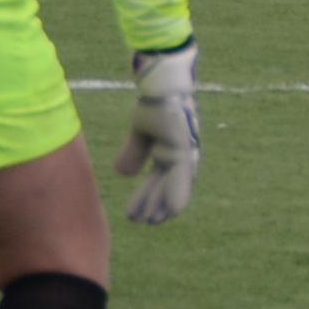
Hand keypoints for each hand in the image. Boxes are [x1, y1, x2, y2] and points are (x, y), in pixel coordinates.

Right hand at [120, 45, 201, 226]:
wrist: (160, 84)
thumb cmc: (154, 104)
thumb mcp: (140, 132)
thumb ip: (134, 152)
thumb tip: (123, 175)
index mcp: (171, 151)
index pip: (162, 179)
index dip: (150, 196)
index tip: (136, 215)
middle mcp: (181, 153)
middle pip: (170, 184)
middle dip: (157, 204)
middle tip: (148, 224)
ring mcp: (185, 150)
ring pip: (176, 184)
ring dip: (164, 204)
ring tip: (153, 222)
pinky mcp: (183, 145)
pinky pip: (181, 175)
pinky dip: (176, 193)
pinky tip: (173, 211)